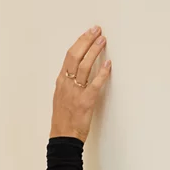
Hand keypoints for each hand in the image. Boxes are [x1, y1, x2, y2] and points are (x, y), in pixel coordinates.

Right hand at [49, 25, 111, 142]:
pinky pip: (94, 84)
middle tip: (97, 31)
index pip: (69, 56)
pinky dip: (102, 73)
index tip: (88, 33)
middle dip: (87, 41)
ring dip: (94, 51)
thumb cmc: (63, 120)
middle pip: (75, 56)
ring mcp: (75, 93)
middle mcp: (66, 85)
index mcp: (60, 83)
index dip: (79, 42)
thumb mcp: (61, 98)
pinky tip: (108, 64)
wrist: (63, 138)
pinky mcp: (85, 102)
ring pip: (84, 66)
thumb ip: (68, 84)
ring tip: (102, 41)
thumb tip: (77, 72)